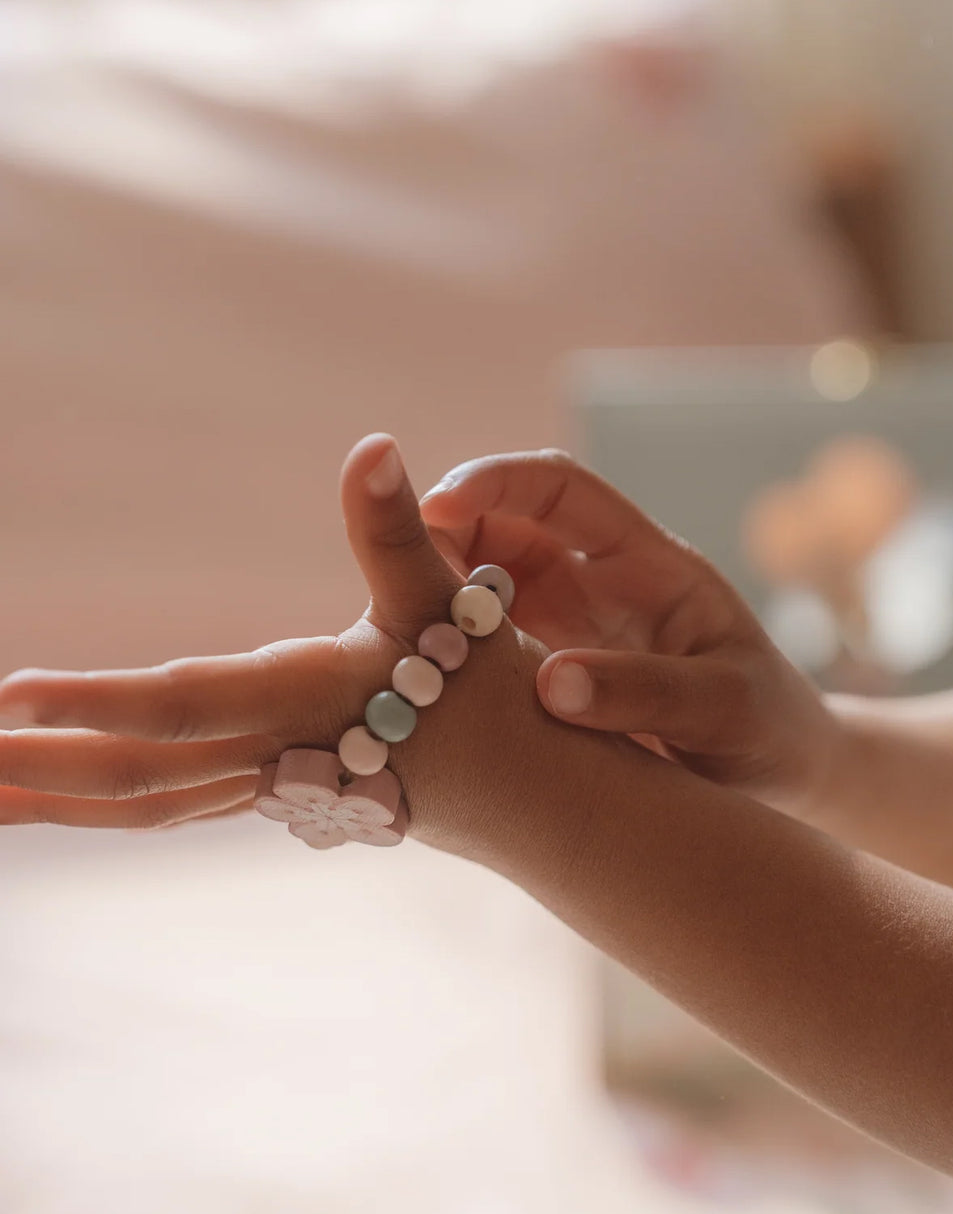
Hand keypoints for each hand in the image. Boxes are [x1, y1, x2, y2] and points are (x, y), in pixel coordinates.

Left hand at [0, 436, 597, 854]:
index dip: (100, 702)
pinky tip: (60, 795)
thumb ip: (398, 530)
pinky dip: (106, 802)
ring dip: (55, 800)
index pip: (189, 705)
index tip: (6, 701)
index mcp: (314, 701)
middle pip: (140, 774)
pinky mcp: (280, 794)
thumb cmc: (493, 690)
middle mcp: (283, 755)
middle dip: (37, 770)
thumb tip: (370, 444)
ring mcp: (276, 787)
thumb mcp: (452, 600)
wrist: (531, 791)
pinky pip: (174, 804)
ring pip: (147, 803)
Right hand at [421, 450, 841, 814]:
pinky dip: (444, 653)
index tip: (437, 505)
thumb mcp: (726, 708)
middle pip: (502, 529)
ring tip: (387, 633)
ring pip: (478, 588)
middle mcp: (597, 584)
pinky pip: (481, 649)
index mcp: (648, 564)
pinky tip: (415, 683)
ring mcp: (566, 628)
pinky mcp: (545, 674)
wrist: (776, 775)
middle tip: (389, 576)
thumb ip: (647, 692)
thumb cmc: (766, 729)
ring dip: (433, 598)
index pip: (562, 489)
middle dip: (442, 535)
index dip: (497, 482)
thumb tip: (549, 686)